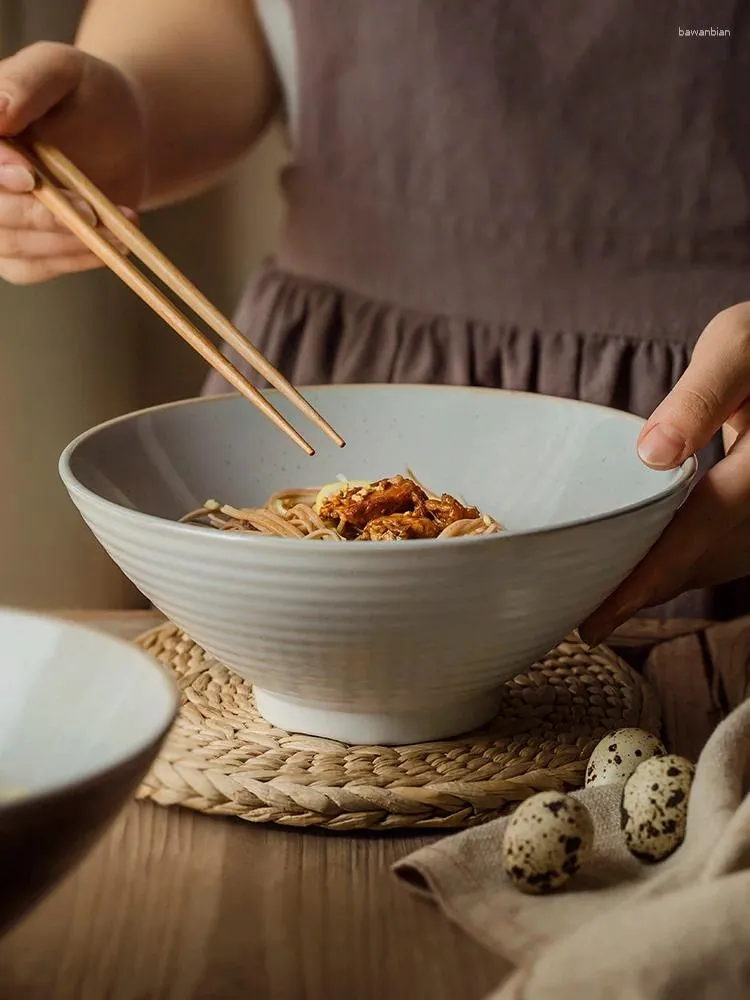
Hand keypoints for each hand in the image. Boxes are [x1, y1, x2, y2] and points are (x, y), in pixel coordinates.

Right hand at [0, 41, 145, 284]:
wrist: (121, 136)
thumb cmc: (88, 94)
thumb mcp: (62, 71)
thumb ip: (28, 83)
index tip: (30, 177)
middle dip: (40, 215)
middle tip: (93, 211)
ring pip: (14, 246)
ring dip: (69, 241)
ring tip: (122, 225)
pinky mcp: (18, 252)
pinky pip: (34, 268)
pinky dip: (75, 259)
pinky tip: (112, 245)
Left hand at [580, 302, 749, 644]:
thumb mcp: (738, 350)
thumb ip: (700, 398)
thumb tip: (652, 454)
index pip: (705, 525)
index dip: (652, 573)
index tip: (600, 615)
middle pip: (707, 559)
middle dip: (646, 591)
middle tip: (585, 621)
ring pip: (718, 564)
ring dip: (664, 584)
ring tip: (605, 604)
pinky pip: (726, 552)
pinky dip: (684, 565)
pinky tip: (647, 570)